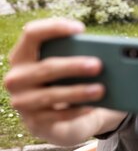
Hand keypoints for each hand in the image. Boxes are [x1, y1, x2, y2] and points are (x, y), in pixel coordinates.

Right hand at [3, 18, 108, 144]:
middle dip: (73, 66)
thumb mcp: (72, 67)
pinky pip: (57, 116)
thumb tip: (107, 55)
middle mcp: (17, 78)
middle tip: (98, 65)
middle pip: (46, 67)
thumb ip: (80, 55)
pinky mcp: (34, 123)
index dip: (54, 28)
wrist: (64, 118)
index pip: (32, 34)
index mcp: (23, 56)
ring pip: (52, 95)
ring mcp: (23, 102)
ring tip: (101, 89)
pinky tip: (93, 107)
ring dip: (78, 91)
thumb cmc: (69, 82)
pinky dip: (77, 111)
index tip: (80, 28)